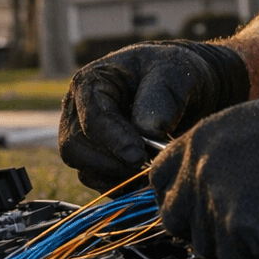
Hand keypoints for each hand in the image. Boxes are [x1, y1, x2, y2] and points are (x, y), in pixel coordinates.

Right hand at [59, 40, 248, 191]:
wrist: (183, 90)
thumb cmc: (174, 74)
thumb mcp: (175, 73)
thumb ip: (161, 98)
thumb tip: (147, 132)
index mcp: (91, 81)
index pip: (91, 117)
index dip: (113, 140)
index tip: (139, 156)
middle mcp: (79, 110)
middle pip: (75, 147)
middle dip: (113, 161)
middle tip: (148, 164)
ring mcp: (84, 135)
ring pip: (84, 167)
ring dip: (118, 176)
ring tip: (150, 170)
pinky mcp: (94, 157)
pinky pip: (96, 180)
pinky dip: (120, 185)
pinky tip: (144, 178)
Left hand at [149, 88, 258, 258]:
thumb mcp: (249, 126)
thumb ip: (222, 155)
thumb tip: (219, 184)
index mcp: (198, 141)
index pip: (160, 179)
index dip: (179, 198)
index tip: (196, 210)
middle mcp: (197, 172)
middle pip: (176, 221)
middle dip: (202, 232)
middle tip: (236, 237)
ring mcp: (215, 203)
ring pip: (210, 251)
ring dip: (238, 256)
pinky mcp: (239, 234)